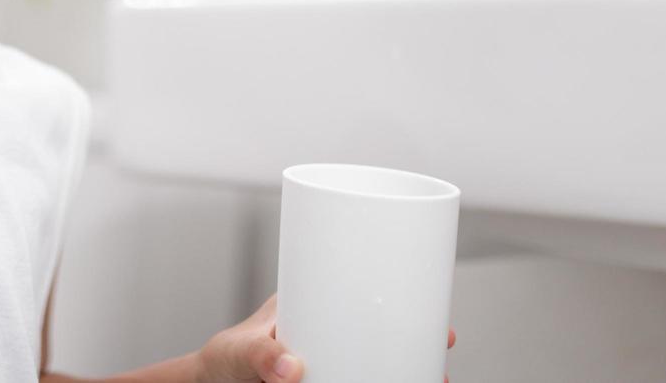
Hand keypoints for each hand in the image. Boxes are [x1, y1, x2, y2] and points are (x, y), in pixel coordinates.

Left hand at [193, 293, 456, 382]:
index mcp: (311, 303)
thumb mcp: (238, 351)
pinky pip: (360, 379)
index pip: (365, 293)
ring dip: (407, 370)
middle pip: (385, 332)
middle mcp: (326, 332)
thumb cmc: (221, 361)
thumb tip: (291, 366)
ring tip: (434, 380)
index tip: (438, 322)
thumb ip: (259, 355)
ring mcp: (328, 362)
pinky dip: (378, 381)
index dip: (408, 303)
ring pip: (378, 363)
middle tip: (444, 351)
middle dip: (419, 344)